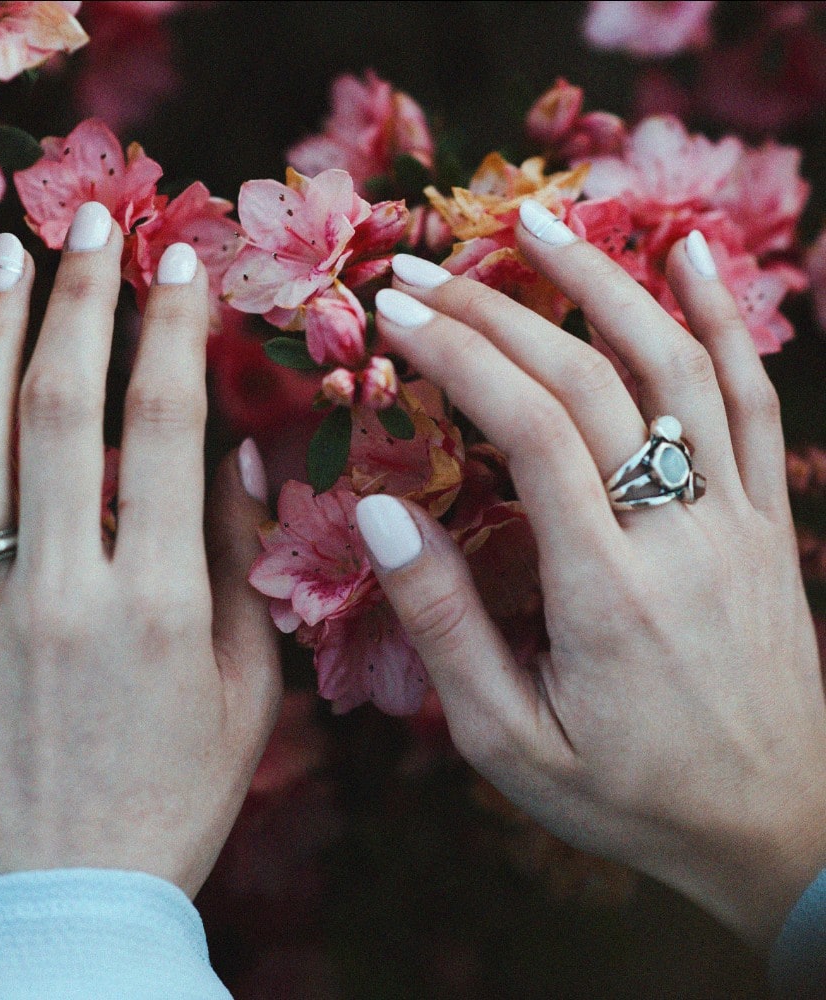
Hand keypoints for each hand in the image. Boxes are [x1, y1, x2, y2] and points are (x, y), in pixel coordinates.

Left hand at [0, 203, 280, 899]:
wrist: (59, 902)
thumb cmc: (174, 795)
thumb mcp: (246, 690)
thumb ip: (239, 565)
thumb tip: (233, 452)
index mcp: (159, 604)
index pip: (168, 427)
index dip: (175, 330)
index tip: (182, 265)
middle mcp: (61, 592)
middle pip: (61, 408)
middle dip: (79, 298)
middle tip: (88, 221)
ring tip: (0, 261)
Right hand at [365, 212, 825, 949]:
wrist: (778, 831)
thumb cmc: (630, 796)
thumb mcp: (510, 742)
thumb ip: (445, 626)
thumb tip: (383, 517)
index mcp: (606, 591)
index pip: (529, 429)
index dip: (458, 354)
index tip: (396, 312)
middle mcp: (680, 534)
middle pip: (588, 381)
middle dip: (496, 311)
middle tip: (423, 272)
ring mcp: (735, 518)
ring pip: (676, 365)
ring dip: (604, 282)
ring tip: (538, 222)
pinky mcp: (764, 521)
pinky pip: (753, 399)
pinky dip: (721, 319)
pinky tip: (688, 256)